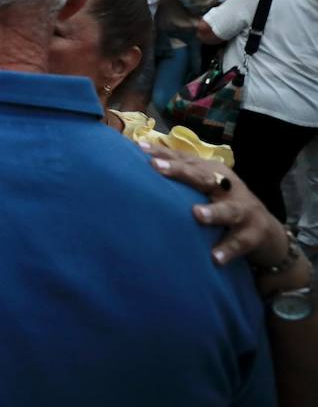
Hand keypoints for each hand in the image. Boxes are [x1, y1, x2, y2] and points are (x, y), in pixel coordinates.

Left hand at [140, 144, 297, 269]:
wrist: (267, 231)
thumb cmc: (224, 203)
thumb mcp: (205, 185)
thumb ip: (180, 172)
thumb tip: (139, 150)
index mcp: (213, 173)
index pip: (186, 160)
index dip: (164, 155)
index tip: (139, 149)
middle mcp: (228, 187)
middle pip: (204, 177)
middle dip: (181, 172)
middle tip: (158, 168)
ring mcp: (243, 210)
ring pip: (228, 210)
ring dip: (214, 212)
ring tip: (197, 214)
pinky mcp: (254, 234)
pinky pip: (240, 242)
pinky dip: (227, 249)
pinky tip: (215, 258)